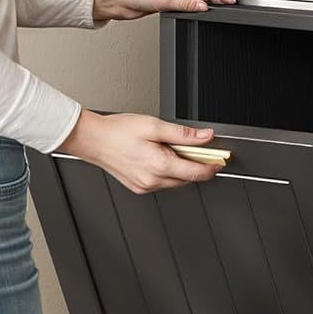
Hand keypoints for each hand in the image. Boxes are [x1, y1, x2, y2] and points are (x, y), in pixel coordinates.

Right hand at [59, 111, 220, 193]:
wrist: (93, 139)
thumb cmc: (117, 131)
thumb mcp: (154, 126)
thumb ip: (183, 134)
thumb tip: (205, 137)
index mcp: (159, 165)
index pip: (195, 173)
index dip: (211, 167)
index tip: (220, 161)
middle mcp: (152, 180)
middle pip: (187, 178)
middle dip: (195, 165)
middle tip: (195, 148)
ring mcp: (145, 186)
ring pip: (175, 182)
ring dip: (180, 169)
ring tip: (169, 149)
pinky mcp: (138, 187)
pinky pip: (162, 183)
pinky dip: (167, 172)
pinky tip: (159, 157)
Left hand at [93, 0, 234, 22]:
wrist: (124, 0)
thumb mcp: (167, 1)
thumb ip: (188, 4)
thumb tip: (204, 7)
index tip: (231, 1)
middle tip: (229, 8)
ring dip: (210, 2)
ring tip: (218, 11)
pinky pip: (195, 0)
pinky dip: (200, 6)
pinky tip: (202, 12)